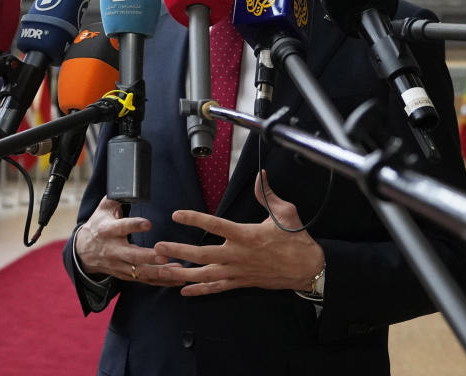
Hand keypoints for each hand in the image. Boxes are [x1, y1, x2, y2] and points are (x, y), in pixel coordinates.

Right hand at [75, 196, 184, 286]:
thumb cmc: (99, 224)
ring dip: (158, 272)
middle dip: (148, 257)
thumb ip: (117, 197)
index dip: (134, 225)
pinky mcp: (124, 274)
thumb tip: (130, 184)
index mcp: (107, 230)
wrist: (83, 251)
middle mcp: (112, 250)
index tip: (148, 223)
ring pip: (139, 271)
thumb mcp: (103, 208)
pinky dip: (160, 281)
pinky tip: (178, 278)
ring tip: (178, 269)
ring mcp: (118, 264)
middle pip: (131, 255)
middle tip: (165, 255)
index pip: (121, 227)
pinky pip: (144, 280)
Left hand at [151, 171, 324, 295]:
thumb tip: (261, 175)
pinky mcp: (241, 282)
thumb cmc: (296, 239)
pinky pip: (216, 288)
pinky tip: (183, 291)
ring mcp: (238, 271)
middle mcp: (239, 255)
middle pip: (202, 254)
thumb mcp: (284, 212)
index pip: (215, 225)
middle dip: (178, 250)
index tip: (177, 214)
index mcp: (247, 235)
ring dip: (182, 273)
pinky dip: (199, 290)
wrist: (306, 268)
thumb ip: (267, 194)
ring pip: (205, 274)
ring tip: (162, 270)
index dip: (194, 218)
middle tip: (158, 246)